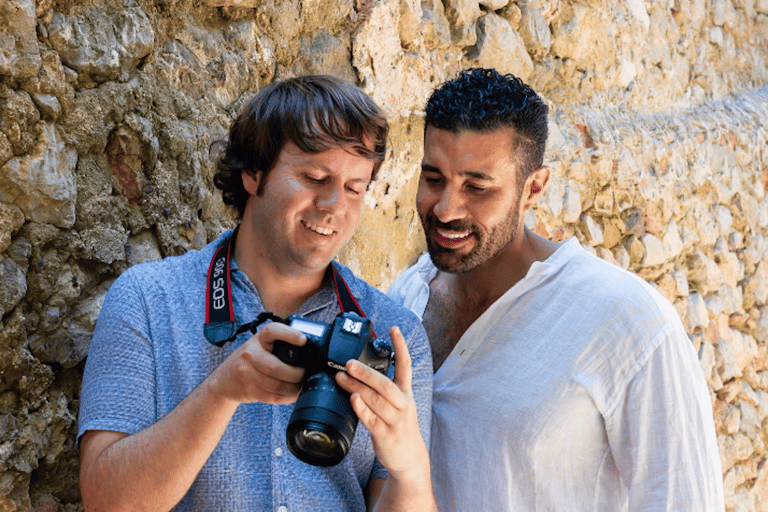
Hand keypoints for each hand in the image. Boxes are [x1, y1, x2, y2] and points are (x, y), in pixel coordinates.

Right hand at [206, 322, 306, 405]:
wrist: (224, 379)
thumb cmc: (250, 360)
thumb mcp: (261, 346)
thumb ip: (279, 346)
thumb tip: (310, 354)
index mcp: (259, 339)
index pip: (273, 331)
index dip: (289, 334)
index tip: (303, 340)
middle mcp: (250, 353)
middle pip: (277, 367)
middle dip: (297, 374)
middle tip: (305, 374)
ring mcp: (246, 372)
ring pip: (276, 384)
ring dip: (293, 389)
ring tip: (300, 387)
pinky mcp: (248, 389)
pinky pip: (272, 396)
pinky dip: (286, 397)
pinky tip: (292, 394)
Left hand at [335, 326, 429, 478]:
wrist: (409, 458)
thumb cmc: (398, 427)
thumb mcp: (397, 404)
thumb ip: (382, 389)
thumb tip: (359, 371)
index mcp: (405, 393)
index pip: (405, 365)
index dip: (400, 346)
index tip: (393, 329)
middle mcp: (402, 404)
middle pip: (385, 384)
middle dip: (367, 372)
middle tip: (349, 363)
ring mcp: (395, 420)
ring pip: (376, 400)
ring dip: (357, 387)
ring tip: (341, 378)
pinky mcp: (385, 435)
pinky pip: (372, 419)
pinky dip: (361, 408)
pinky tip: (352, 400)